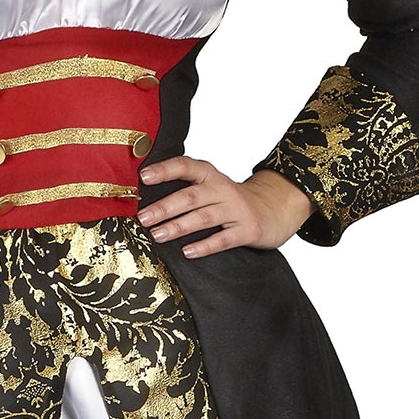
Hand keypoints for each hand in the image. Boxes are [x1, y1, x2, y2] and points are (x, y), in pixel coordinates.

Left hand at [137, 156, 311, 254]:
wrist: (276, 208)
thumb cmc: (232, 201)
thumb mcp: (211, 187)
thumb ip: (185, 189)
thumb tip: (144, 201)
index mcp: (210, 176)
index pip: (186, 166)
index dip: (165, 170)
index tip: (144, 176)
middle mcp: (222, 189)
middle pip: (191, 196)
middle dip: (165, 207)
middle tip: (143, 217)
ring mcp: (236, 209)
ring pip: (204, 217)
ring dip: (178, 226)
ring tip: (157, 235)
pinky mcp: (248, 230)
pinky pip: (224, 239)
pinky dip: (205, 245)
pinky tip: (188, 252)